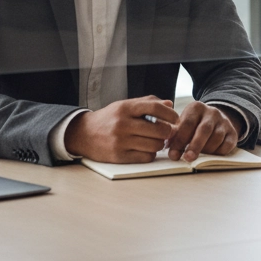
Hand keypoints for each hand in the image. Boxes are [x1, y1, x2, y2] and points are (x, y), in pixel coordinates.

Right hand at [64, 97, 178, 162]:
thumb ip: (148, 102)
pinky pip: (145, 157)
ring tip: (155, 140)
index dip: (170, 114)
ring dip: (159, 144)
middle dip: (167, 131)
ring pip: (154, 145)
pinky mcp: (118, 156)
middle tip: (166, 131)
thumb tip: (169, 104)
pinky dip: (150, 154)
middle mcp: (123, 124)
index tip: (176, 118)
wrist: (83, 134)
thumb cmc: (109, 118)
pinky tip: (146, 149)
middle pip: (158, 130)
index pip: (155, 108)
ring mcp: (120, 141)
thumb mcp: (126, 105)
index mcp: (126, 108)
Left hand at [166, 101, 240, 161]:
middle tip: (188, 158)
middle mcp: (212, 112)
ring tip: (198, 157)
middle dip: (195, 146)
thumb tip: (168, 147)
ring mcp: (224, 121)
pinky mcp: (232, 132)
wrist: (214, 119)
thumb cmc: (192, 125)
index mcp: (196, 108)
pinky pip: (227, 144)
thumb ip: (175, 134)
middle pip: (204, 129)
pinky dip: (219, 152)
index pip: (187, 123)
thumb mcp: (182, 123)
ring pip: (217, 137)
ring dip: (206, 150)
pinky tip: (210, 155)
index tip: (173, 154)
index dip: (180, 140)